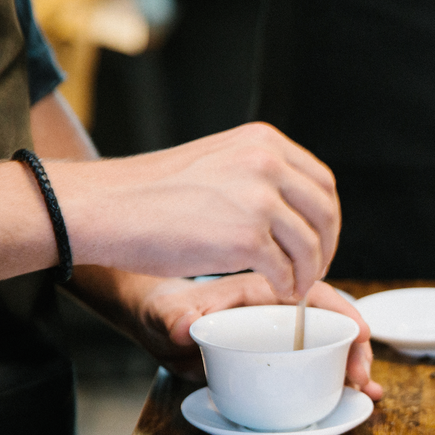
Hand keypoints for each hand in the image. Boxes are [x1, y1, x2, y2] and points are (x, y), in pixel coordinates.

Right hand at [51, 122, 338, 301]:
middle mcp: (266, 163)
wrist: (109, 207)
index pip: (321, 182)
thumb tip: (290, 208)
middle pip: (325, 213)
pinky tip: (277, 293)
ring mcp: (259, 200)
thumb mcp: (216, 160)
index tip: (318, 240)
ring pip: (310, 246)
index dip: (325, 218)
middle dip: (325, 248)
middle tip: (312, 270)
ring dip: (307, 273)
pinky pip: (286, 271)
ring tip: (293, 286)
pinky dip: (287, 288)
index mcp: (263, 142)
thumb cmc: (153, 192)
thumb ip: (255, 174)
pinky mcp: (247, 238)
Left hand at [132, 273, 382, 396]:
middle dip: (355, 348)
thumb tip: (184, 327)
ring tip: (367, 390)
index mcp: (261, 292)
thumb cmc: (166, 312)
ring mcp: (282, 337)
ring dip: (353, 366)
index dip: (341, 312)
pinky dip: (338, 380)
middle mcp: (279, 314)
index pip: (311, 293)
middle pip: (331, 324)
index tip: (360, 333)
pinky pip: (317, 366)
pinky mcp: (280, 359)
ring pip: (330, 347)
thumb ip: (174, 318)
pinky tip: (354, 396)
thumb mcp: (166, 314)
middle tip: (361, 377)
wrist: (160, 327)